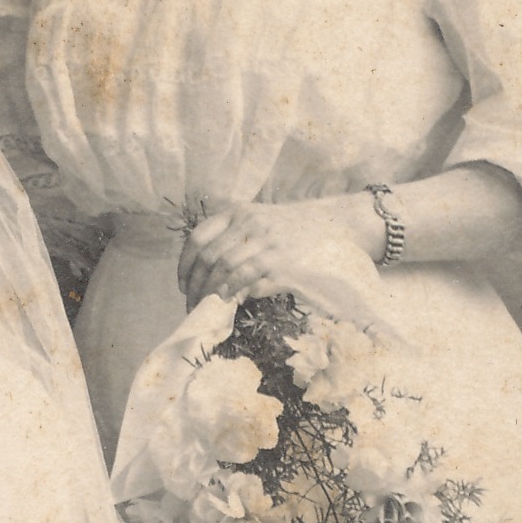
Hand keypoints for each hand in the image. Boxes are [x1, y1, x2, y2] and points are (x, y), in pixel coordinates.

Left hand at [179, 195, 379, 309]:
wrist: (338, 224)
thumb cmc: (295, 229)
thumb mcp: (259, 221)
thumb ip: (233, 238)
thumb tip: (204, 273)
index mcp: (238, 212)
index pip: (198, 238)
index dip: (185, 265)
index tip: (182, 285)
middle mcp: (249, 224)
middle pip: (209, 258)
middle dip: (196, 286)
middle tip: (193, 306)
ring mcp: (266, 242)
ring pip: (225, 270)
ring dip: (212, 294)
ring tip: (208, 310)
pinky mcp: (282, 261)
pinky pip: (249, 279)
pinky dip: (236, 292)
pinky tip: (232, 302)